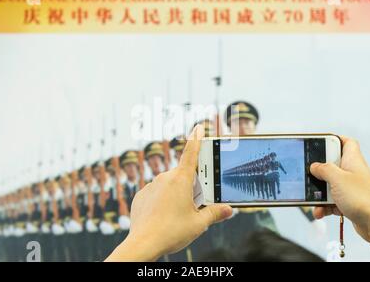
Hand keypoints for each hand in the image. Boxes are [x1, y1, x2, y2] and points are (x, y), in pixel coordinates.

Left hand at [106, 125, 232, 261]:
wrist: (143, 244)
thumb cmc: (171, 232)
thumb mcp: (199, 223)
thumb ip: (215, 213)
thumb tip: (228, 210)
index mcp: (181, 180)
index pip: (191, 153)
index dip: (197, 140)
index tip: (198, 127)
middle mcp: (165, 178)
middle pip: (184, 175)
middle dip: (192, 187)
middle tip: (194, 206)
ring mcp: (151, 186)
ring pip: (169, 185)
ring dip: (177, 194)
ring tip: (178, 215)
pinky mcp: (141, 196)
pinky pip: (156, 193)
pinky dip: (163, 201)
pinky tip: (164, 216)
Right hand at [310, 136, 369, 260]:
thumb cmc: (361, 198)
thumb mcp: (337, 178)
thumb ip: (324, 169)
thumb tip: (314, 166)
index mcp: (353, 161)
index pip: (347, 143)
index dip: (335, 140)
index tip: (320, 143)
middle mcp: (352, 172)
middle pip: (332, 165)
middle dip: (319, 172)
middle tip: (310, 174)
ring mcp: (350, 188)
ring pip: (329, 185)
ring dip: (318, 193)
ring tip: (313, 199)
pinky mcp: (348, 202)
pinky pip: (330, 201)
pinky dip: (323, 206)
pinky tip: (319, 212)